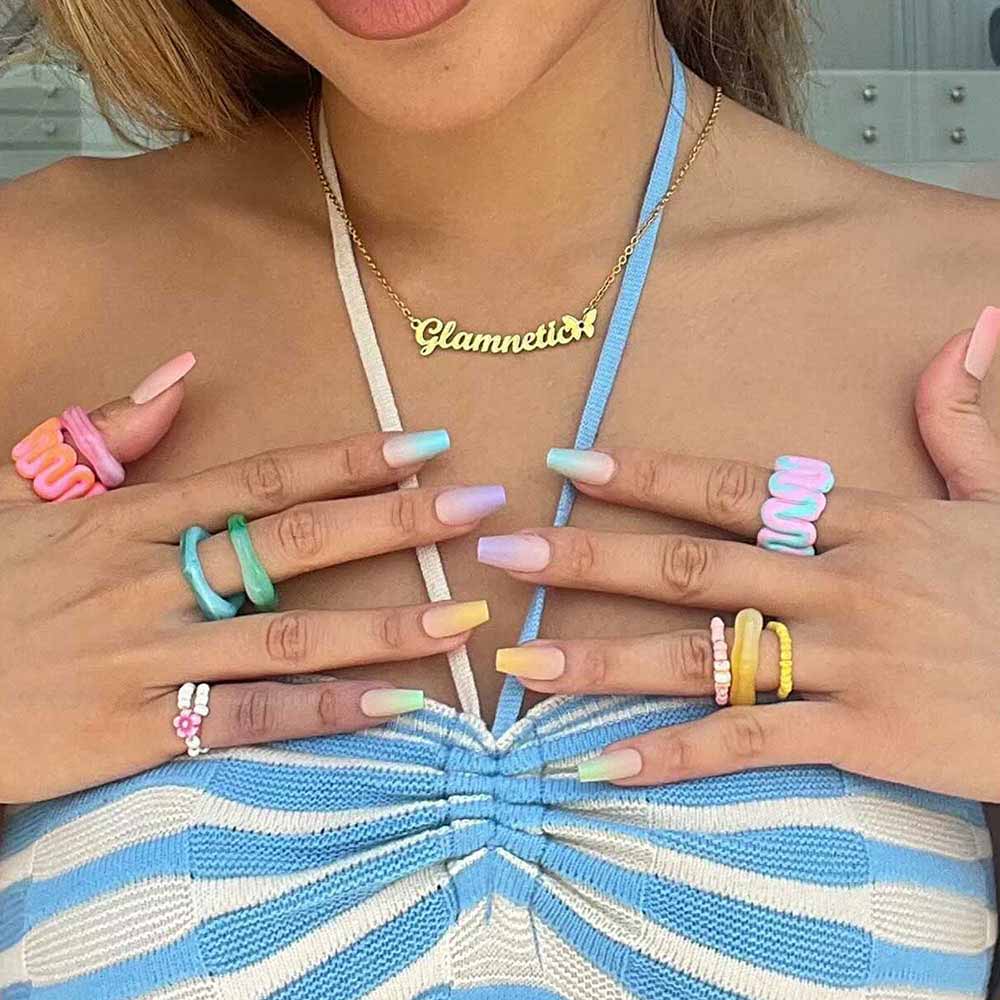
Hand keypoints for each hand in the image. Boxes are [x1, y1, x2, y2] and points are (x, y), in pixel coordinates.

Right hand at [1, 365, 502, 802]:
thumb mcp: (20, 488)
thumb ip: (107, 432)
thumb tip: (182, 374)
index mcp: (132, 514)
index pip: (263, 475)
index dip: (349, 457)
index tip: (424, 442)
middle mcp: (153, 577)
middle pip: (295, 542)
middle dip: (394, 521)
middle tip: (478, 506)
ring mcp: (149, 654)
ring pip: (290, 634)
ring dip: (386, 625)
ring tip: (468, 618)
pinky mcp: (135, 730)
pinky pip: (249, 719)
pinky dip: (326, 712)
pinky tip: (397, 707)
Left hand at [478, 322, 999, 798]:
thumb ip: (960, 422)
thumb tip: (966, 330)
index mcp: (862, 519)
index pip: (732, 488)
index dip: (646, 475)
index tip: (568, 464)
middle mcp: (839, 582)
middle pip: (691, 565)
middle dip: (589, 559)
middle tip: (503, 553)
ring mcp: (848, 659)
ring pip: (701, 656)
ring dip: (601, 661)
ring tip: (520, 667)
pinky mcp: (865, 735)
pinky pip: (751, 743)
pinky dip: (674, 757)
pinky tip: (603, 767)